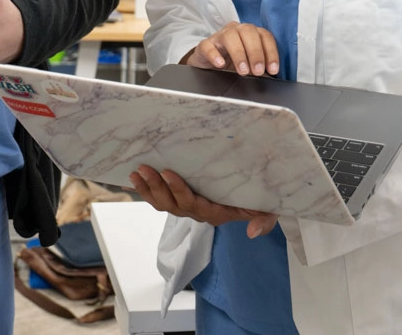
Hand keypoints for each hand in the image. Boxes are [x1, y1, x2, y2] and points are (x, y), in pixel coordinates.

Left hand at [128, 166, 278, 237]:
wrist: (255, 197)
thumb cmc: (260, 200)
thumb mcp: (268, 209)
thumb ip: (264, 220)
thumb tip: (254, 232)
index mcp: (215, 213)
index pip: (193, 204)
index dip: (179, 190)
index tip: (169, 173)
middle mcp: (199, 213)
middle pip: (173, 204)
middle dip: (157, 187)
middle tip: (145, 169)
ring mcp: (187, 207)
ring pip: (163, 203)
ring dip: (148, 189)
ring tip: (136, 172)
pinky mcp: (180, 200)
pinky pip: (159, 199)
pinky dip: (145, 190)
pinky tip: (133, 179)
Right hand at [181, 22, 279, 75]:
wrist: (208, 64)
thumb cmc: (232, 62)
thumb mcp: (250, 65)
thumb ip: (260, 68)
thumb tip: (270, 77)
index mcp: (251, 33)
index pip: (265, 36)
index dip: (271, 52)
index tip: (273, 69)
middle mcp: (236, 30)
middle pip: (249, 33)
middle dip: (256, 53)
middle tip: (258, 71)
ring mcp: (219, 36)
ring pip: (230, 36)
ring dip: (239, 53)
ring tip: (243, 71)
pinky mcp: (205, 45)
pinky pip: (208, 46)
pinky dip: (214, 54)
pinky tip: (220, 64)